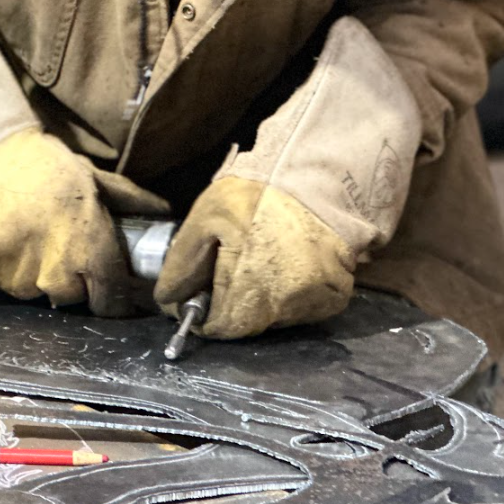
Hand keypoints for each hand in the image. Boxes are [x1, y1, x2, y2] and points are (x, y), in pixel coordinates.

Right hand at [0, 128, 168, 316]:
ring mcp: (12, 278)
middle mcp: (52, 270)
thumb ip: (128, 200)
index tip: (104, 286)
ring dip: (28, 271)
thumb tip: (165, 211)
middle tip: (53, 241)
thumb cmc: (36, 163)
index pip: (110, 299)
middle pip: (68, 295)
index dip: (110, 296)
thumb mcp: (88, 175)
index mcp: (87, 247)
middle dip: (66, 276)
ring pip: (29, 290)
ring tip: (19, 233)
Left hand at [153, 175, 353, 338]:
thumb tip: (168, 299)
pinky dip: (291, 293)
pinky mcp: (335, 297)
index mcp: (250, 289)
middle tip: (231, 267)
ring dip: (261, 299)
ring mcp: (314, 304)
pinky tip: (287, 263)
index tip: (199, 291)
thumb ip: (182, 262)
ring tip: (261, 259)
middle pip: (247, 325)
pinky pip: (304, 308)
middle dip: (232, 303)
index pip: (219, 328)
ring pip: (275, 318)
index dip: (203, 312)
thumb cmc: (259, 194)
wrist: (320, 176)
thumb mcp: (207, 215)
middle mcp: (285, 306)